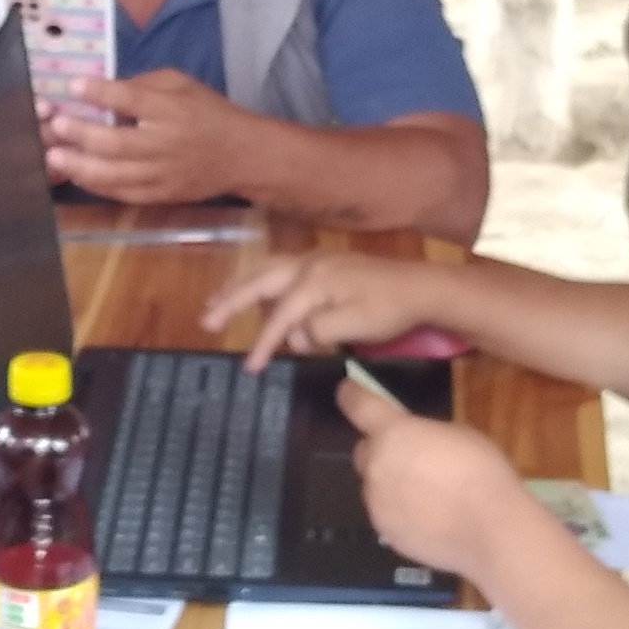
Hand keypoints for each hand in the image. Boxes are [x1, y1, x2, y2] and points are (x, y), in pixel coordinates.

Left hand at [43, 69, 255, 206]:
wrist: (241, 155)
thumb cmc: (208, 112)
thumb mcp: (182, 84)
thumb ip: (145, 84)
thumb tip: (104, 89)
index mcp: (172, 110)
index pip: (133, 100)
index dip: (101, 92)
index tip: (74, 85)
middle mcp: (165, 144)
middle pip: (117, 142)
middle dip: (82, 134)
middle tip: (56, 126)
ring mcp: (162, 174)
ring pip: (115, 175)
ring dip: (81, 166)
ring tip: (55, 157)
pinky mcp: (160, 195)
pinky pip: (123, 194)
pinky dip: (97, 186)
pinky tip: (78, 175)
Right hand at [199, 253, 445, 371]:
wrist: (422, 287)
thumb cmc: (390, 308)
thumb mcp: (357, 325)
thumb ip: (319, 330)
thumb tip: (294, 337)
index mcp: (315, 281)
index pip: (280, 315)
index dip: (263, 342)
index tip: (250, 368)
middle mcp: (309, 264)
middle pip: (260, 281)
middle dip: (231, 300)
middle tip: (206, 321)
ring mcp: (316, 260)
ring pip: (267, 271)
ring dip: (240, 286)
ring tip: (216, 303)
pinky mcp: (324, 264)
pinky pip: (280, 269)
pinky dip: (260, 281)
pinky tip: (256, 293)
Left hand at [335, 372, 539, 579]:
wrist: (491, 529)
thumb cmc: (481, 472)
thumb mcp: (458, 434)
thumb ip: (425, 435)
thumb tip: (416, 443)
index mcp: (393, 433)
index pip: (359, 405)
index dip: (353, 395)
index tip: (348, 390)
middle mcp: (376, 466)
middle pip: (364, 451)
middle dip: (381, 450)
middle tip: (411, 457)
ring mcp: (377, 504)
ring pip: (375, 486)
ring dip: (390, 483)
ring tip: (426, 494)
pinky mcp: (387, 533)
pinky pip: (387, 514)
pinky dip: (400, 512)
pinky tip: (429, 518)